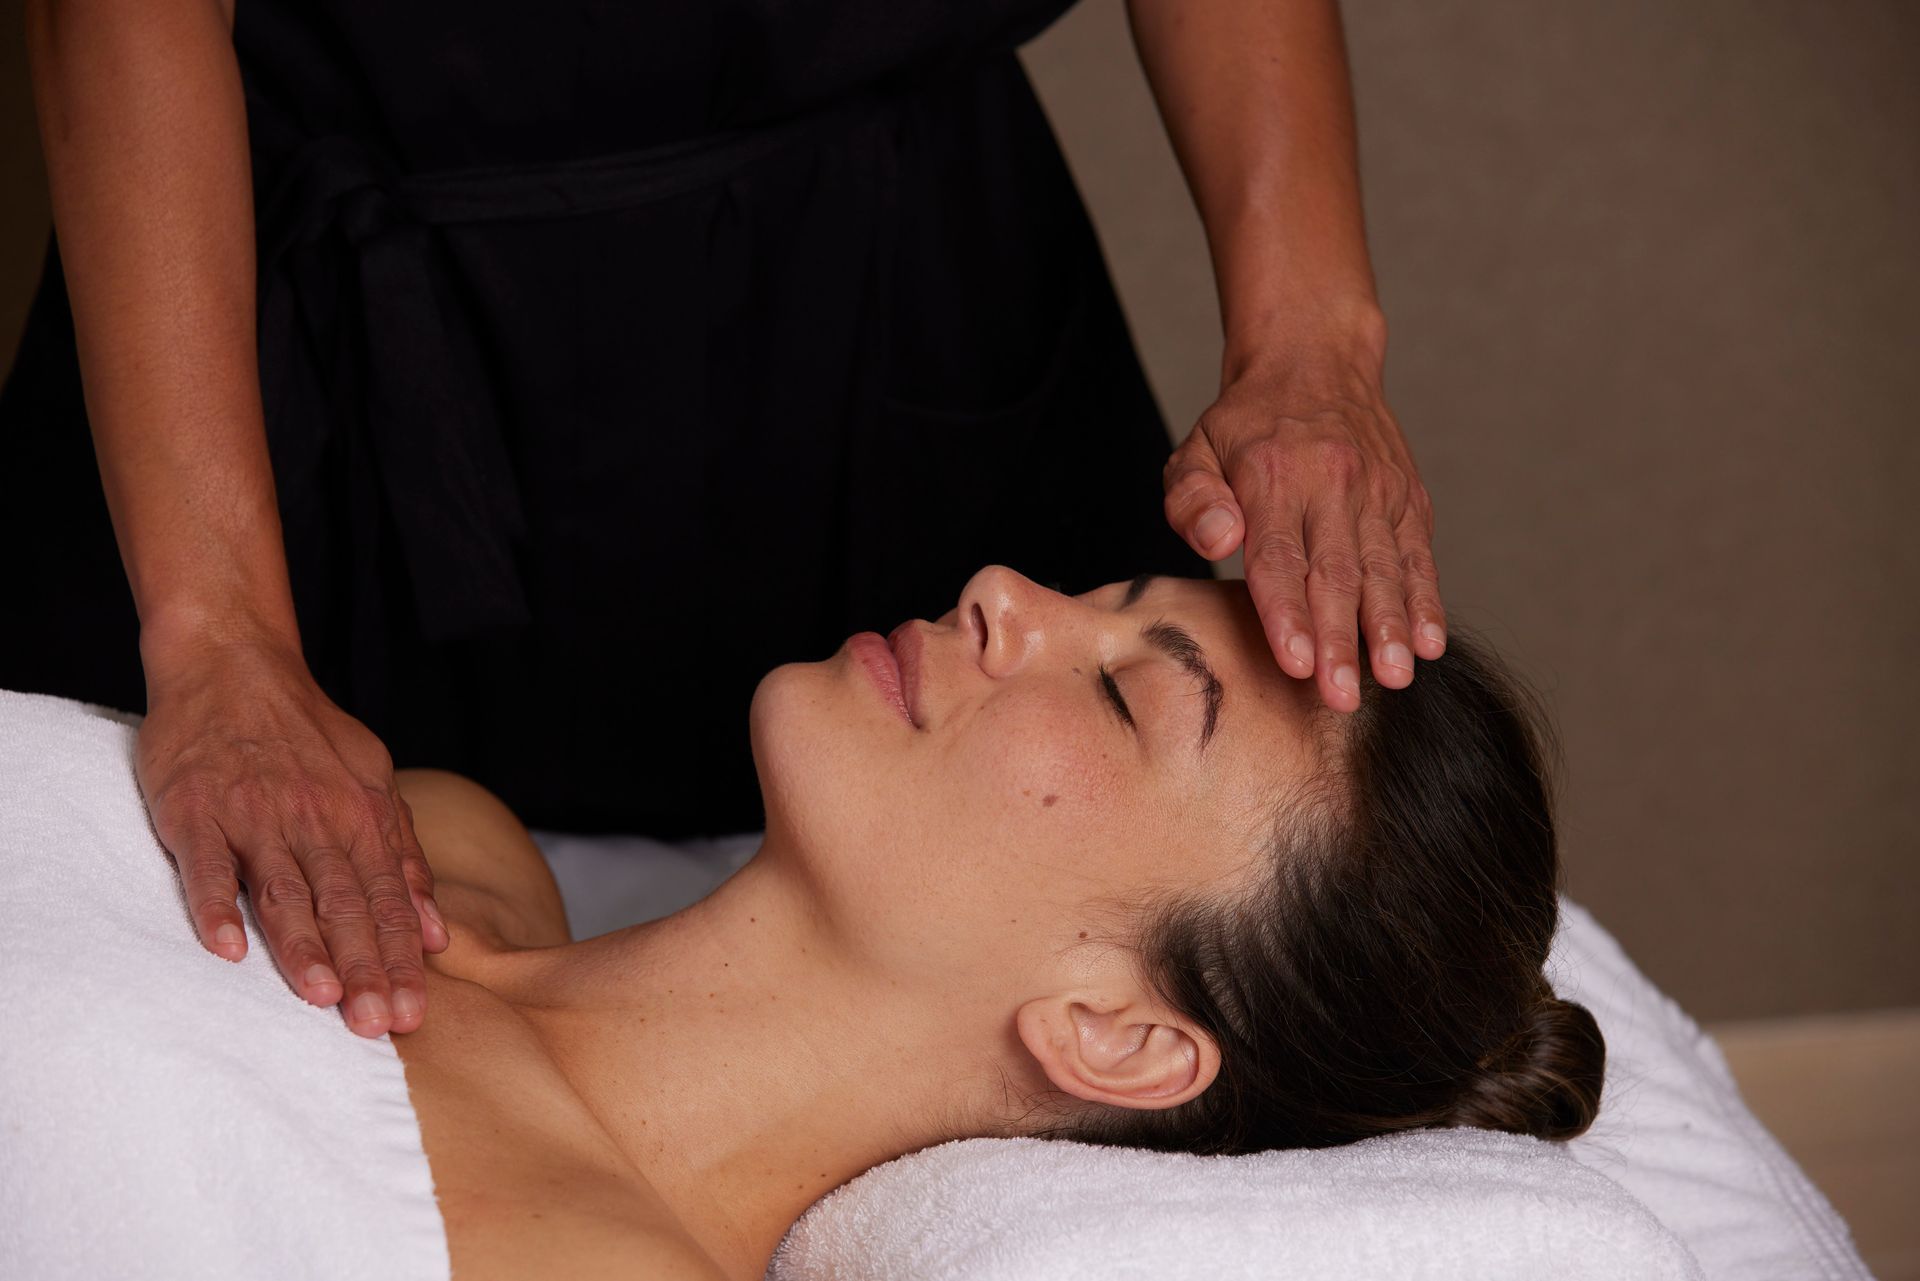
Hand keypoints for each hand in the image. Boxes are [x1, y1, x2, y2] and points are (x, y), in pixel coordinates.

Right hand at [136, 635, 448, 1036]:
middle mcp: (314, 819)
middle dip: (364, 967)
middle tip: (378, 1025)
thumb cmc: (307, 733)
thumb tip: (436, 930)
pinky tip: (228, 949)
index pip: (388, 901)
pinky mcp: (195, 810)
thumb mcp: (373, 780)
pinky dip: (215, 906)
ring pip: (284, 890)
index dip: (402, 959)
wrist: (235, 662)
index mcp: (360, 817)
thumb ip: (404, 855)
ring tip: (322, 999)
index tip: (415, 1013)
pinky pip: (205, 864)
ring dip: (303, 946)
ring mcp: (253, 815)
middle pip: (343, 904)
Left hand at [1161, 357, 1445, 712]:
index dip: (1288, 614)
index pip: (1279, 557)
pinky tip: (1429, 643)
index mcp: (1272, 475)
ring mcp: (1376, 490)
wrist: (1315, 358)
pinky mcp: (1407, 496)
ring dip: (1390, 627)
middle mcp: (1330, 482)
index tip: (1295, 663)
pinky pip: (1418, 554)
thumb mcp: (1195, 448)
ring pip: (1384, 568)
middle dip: (1341, 640)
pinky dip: (1426, 600)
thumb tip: (1217, 542)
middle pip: (1336, 573)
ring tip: (1394, 677)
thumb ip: (1193, 499)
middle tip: (1343, 697)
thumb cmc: (1245, 422)